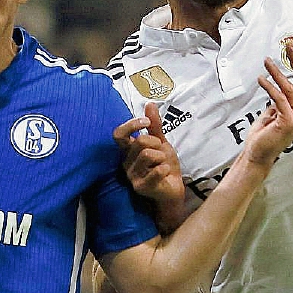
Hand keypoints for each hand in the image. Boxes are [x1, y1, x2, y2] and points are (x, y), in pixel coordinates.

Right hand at [113, 103, 187, 230]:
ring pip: (148, 155)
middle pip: (140, 142)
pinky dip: (165, 169)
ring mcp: (131, 175)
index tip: (146, 122)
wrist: (173, 189)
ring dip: (162, 158)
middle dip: (157, 144)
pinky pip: (156, 170)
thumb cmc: (164, 165)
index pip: (118, 134)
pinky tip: (164, 174)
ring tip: (162, 165)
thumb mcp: (161, 142)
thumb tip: (149, 104)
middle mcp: (125, 162)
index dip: (131, 125)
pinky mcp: (140, 186)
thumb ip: (154, 125)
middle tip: (161, 153)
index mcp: (128, 151)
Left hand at [243, 40, 292, 163]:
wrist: (258, 154)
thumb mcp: (275, 113)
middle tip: (289, 46)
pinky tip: (261, 79)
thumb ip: (281, 101)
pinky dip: (269, 86)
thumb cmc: (264, 135)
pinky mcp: (287, 121)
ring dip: (277, 72)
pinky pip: (279, 98)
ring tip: (266, 61)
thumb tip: (281, 86)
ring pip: (290, 88)